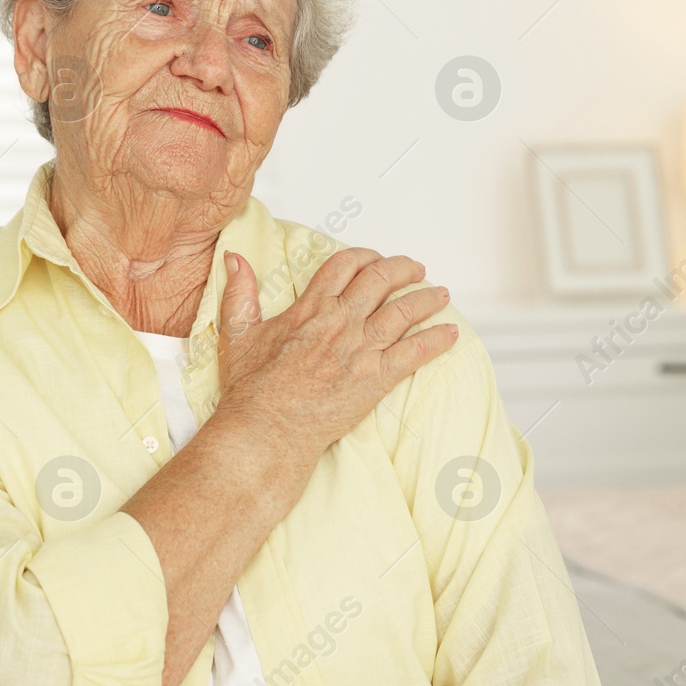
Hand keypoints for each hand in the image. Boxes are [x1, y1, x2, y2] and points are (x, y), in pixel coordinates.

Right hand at [212, 247, 456, 465]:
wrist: (267, 428)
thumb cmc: (251, 389)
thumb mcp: (238, 333)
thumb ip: (239, 293)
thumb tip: (234, 258)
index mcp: (311, 307)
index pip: (345, 265)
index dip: (364, 257)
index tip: (374, 260)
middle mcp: (341, 322)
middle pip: (381, 279)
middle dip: (403, 269)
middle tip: (416, 268)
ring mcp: (361, 349)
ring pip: (404, 311)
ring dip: (427, 298)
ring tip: (441, 294)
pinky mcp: (377, 378)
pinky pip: (416, 352)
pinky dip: (436, 340)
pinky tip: (450, 333)